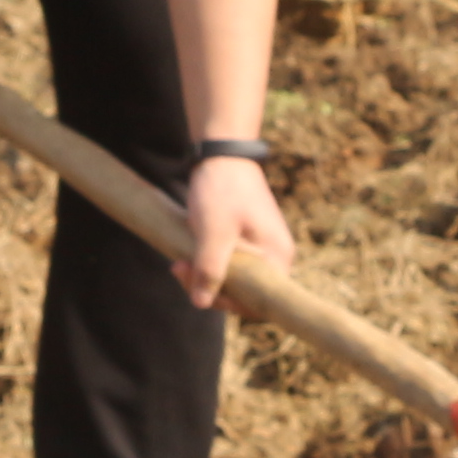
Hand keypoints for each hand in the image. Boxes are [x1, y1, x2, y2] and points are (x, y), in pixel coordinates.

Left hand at [176, 152, 295, 307]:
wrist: (222, 153)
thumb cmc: (222, 189)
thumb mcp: (214, 232)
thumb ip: (210, 269)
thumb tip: (202, 302)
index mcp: (278, 256)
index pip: (260, 303)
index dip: (230, 304)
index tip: (201, 290)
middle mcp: (277, 256)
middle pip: (246, 292)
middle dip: (210, 287)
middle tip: (179, 268)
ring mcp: (263, 247)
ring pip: (235, 278)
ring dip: (205, 275)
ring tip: (178, 262)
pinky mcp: (248, 240)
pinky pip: (231, 264)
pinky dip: (209, 263)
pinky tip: (189, 253)